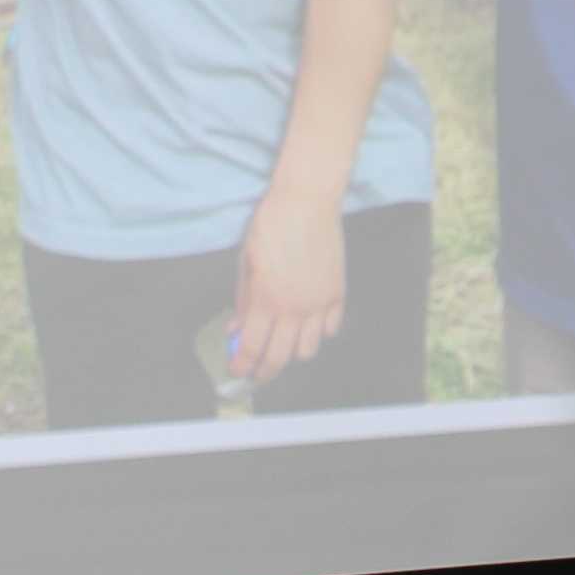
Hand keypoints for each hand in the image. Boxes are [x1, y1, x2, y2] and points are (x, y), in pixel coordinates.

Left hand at [230, 184, 346, 387]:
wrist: (307, 202)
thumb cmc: (270, 225)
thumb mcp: (246, 262)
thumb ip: (243, 301)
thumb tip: (236, 329)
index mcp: (267, 300)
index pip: (252, 348)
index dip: (242, 366)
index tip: (237, 372)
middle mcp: (295, 308)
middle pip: (279, 358)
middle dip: (264, 371)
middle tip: (256, 372)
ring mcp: (320, 303)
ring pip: (308, 351)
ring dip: (292, 352)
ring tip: (283, 342)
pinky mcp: (338, 294)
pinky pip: (330, 329)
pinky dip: (318, 332)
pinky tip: (307, 322)